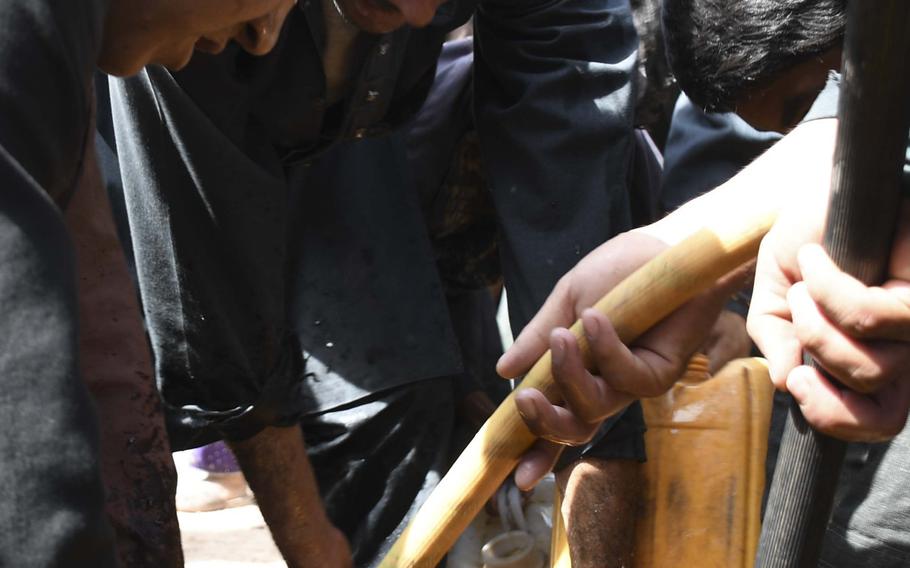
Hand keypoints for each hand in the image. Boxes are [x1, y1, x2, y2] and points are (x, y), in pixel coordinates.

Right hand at [498, 232, 744, 488]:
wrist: (666, 246)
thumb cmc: (621, 270)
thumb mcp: (566, 300)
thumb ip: (537, 337)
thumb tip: (502, 371)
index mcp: (579, 370)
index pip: (554, 415)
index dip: (535, 448)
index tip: (514, 473)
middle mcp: (605, 384)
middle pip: (573, 428)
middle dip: (545, 421)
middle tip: (524, 398)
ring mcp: (633, 381)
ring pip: (595, 408)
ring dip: (570, 376)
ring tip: (562, 337)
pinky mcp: (660, 371)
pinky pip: (628, 378)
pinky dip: (606, 350)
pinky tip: (595, 318)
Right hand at [748, 199, 909, 441]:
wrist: (816, 185)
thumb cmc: (805, 240)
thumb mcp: (775, 301)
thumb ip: (777, 342)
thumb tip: (784, 381)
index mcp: (876, 357)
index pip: (881, 420)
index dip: (838, 419)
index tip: (797, 383)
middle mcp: (906, 344)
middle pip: (884, 408)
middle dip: (824, 374)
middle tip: (798, 330)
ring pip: (875, 365)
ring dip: (817, 324)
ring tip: (805, 284)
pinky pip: (873, 316)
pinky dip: (830, 291)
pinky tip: (817, 260)